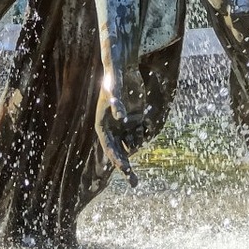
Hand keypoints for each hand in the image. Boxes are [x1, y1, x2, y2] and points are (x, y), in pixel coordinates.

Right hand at [95, 67, 146, 187]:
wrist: (121, 65)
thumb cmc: (113, 76)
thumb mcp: (113, 88)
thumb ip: (116, 102)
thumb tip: (121, 118)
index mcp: (102, 125)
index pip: (110, 147)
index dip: (117, 159)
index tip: (125, 169)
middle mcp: (113, 127)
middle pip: (119, 151)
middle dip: (125, 167)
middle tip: (133, 183)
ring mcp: (125, 123)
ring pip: (132, 143)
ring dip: (136, 149)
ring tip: (136, 155)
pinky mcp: (136, 117)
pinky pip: (141, 133)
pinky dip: (144, 136)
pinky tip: (146, 132)